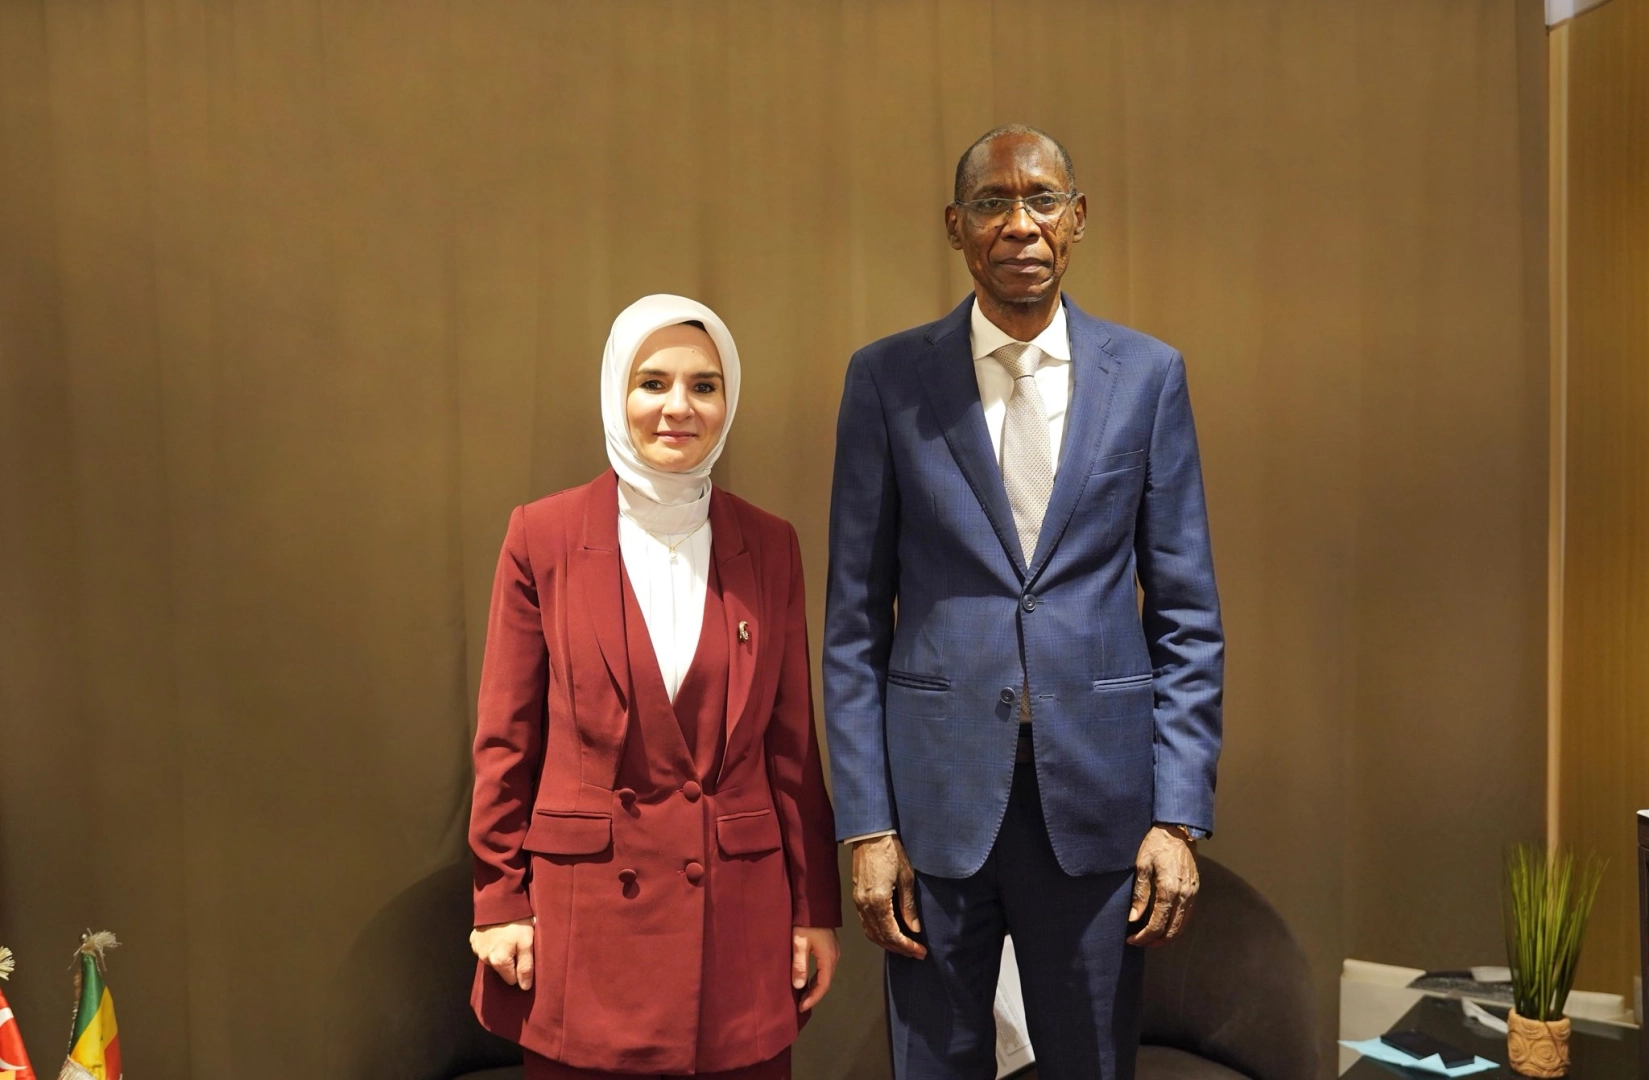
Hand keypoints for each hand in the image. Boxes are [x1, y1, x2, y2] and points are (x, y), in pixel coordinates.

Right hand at [469, 918, 535, 988]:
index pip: (512, 980)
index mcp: (499, 962)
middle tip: (517, 944)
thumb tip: (524, 987)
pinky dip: (490, 944)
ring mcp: (477, 949)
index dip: (520, 968)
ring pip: (492, 960)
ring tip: (507, 938)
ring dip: (500, 952)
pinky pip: (483, 949)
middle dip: (510, 961)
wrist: (499, 900)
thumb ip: (526, 966)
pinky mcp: (473, 940)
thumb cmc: (516, 922)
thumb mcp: (527, 943)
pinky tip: (497, 934)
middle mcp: (485, 959)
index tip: (524, 955)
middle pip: (501, 970)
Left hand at [791, 927, 839, 1010]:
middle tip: (801, 1005)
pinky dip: (817, 978)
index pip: (823, 985)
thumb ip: (799, 964)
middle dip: (814, 995)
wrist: (815, 904)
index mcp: (828, 958)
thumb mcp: (799, 943)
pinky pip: (825, 969)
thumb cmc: (806, 923)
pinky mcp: (830, 948)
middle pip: (826, 982)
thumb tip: (799, 986)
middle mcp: (834, 957)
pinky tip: (808, 981)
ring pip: (826, 975)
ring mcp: (834, 952)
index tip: (802, 1007)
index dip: (813, 998)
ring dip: (815, 987)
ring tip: (803, 996)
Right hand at [851, 834, 926, 958]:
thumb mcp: (906, 878)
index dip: (907, 946)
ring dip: (887, 943)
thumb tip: (914, 929)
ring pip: (871, 932)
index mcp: (878, 901)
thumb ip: (909, 906)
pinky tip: (889, 934)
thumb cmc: (891, 851)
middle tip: (915, 953)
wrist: (871, 833)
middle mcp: (864, 905)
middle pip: (880, 937)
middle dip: (898, 948)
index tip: (920, 952)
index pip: (892, 934)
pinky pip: (865, 922)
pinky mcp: (856, 896)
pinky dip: (877, 933)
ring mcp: (858, 901)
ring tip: (904, 947)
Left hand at [1126, 826, 1198, 946]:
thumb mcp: (1142, 866)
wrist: (1178, 830)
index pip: (1157, 924)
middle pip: (1172, 931)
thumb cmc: (1156, 845)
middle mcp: (1184, 896)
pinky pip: (1187, 916)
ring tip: (1151, 939)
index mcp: (1169, 890)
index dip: (1144, 936)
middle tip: (1139, 942)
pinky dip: (1176, 927)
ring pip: (1182, 927)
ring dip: (1167, 937)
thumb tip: (1133, 918)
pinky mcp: (1195, 891)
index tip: (1132, 940)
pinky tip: (1164, 926)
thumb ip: (1140, 894)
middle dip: (1155, 941)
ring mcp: (1192, 894)